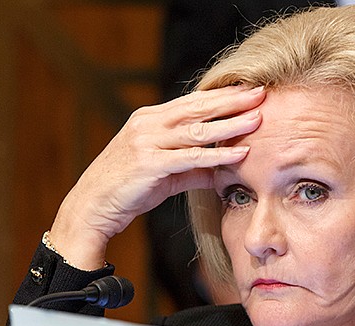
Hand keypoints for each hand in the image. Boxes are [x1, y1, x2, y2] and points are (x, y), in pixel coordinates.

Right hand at [48, 85, 265, 269]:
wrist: (93, 205)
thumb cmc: (129, 188)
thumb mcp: (165, 173)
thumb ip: (194, 168)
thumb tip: (222, 170)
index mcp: (151, 119)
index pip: (193, 102)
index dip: (222, 96)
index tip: (249, 91)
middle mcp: (149, 123)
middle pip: (198, 107)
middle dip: (232, 100)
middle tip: (261, 93)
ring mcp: (147, 141)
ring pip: (198, 129)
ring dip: (231, 123)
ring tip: (258, 119)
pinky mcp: (149, 162)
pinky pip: (191, 156)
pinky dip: (218, 154)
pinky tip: (240, 153)